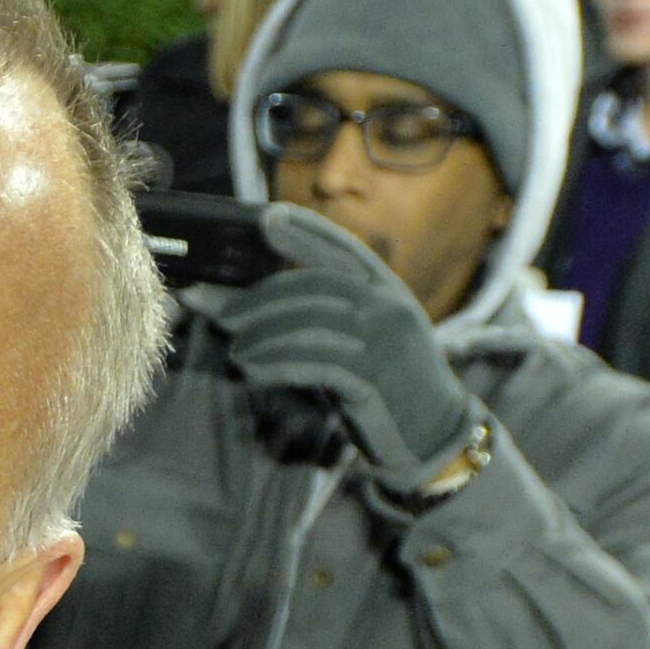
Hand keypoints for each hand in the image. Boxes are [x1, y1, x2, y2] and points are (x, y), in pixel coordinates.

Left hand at [222, 203, 476, 489]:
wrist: (432, 430)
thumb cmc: (383, 382)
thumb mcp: (362, 339)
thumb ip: (320, 317)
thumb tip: (240, 304)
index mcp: (386, 289)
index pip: (340, 248)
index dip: (303, 231)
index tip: (265, 218)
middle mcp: (387, 306)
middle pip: (314, 286)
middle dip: (259, 296)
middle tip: (217, 310)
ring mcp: (383, 340)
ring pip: (310, 322)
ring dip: (261, 333)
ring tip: (234, 350)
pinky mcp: (372, 378)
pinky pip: (314, 362)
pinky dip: (276, 363)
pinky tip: (251, 369)